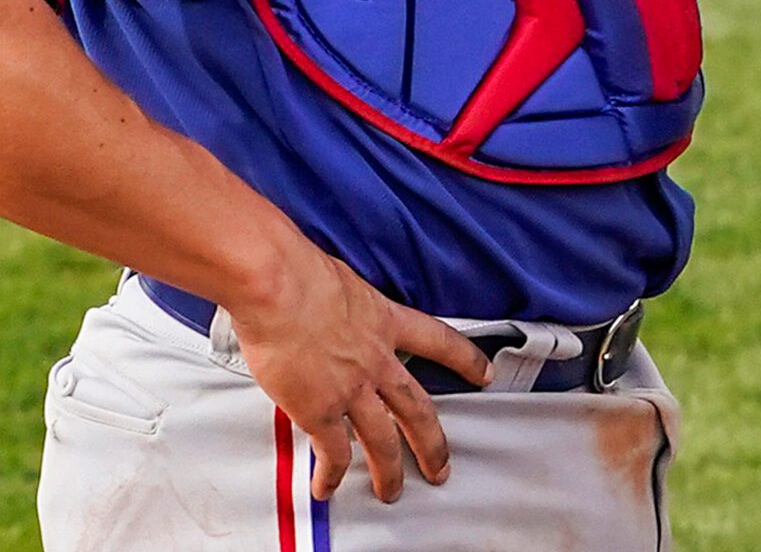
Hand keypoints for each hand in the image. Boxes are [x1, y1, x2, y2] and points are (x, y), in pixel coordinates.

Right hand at [227, 242, 491, 503]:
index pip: (439, 341)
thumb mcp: (338, 279)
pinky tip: (328, 486)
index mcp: (383, 320)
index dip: (465, 360)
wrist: (276, 284)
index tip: (484, 373)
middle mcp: (376, 359)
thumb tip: (325, 303)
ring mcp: (352, 388)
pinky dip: (332, 474)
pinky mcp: (320, 409)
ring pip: (384, 441)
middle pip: (418, 410)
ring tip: (392, 491)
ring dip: (390, 472)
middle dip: (433, 444)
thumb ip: (342, 301)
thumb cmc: (295, 269)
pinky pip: (333, 453)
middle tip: (441, 467)